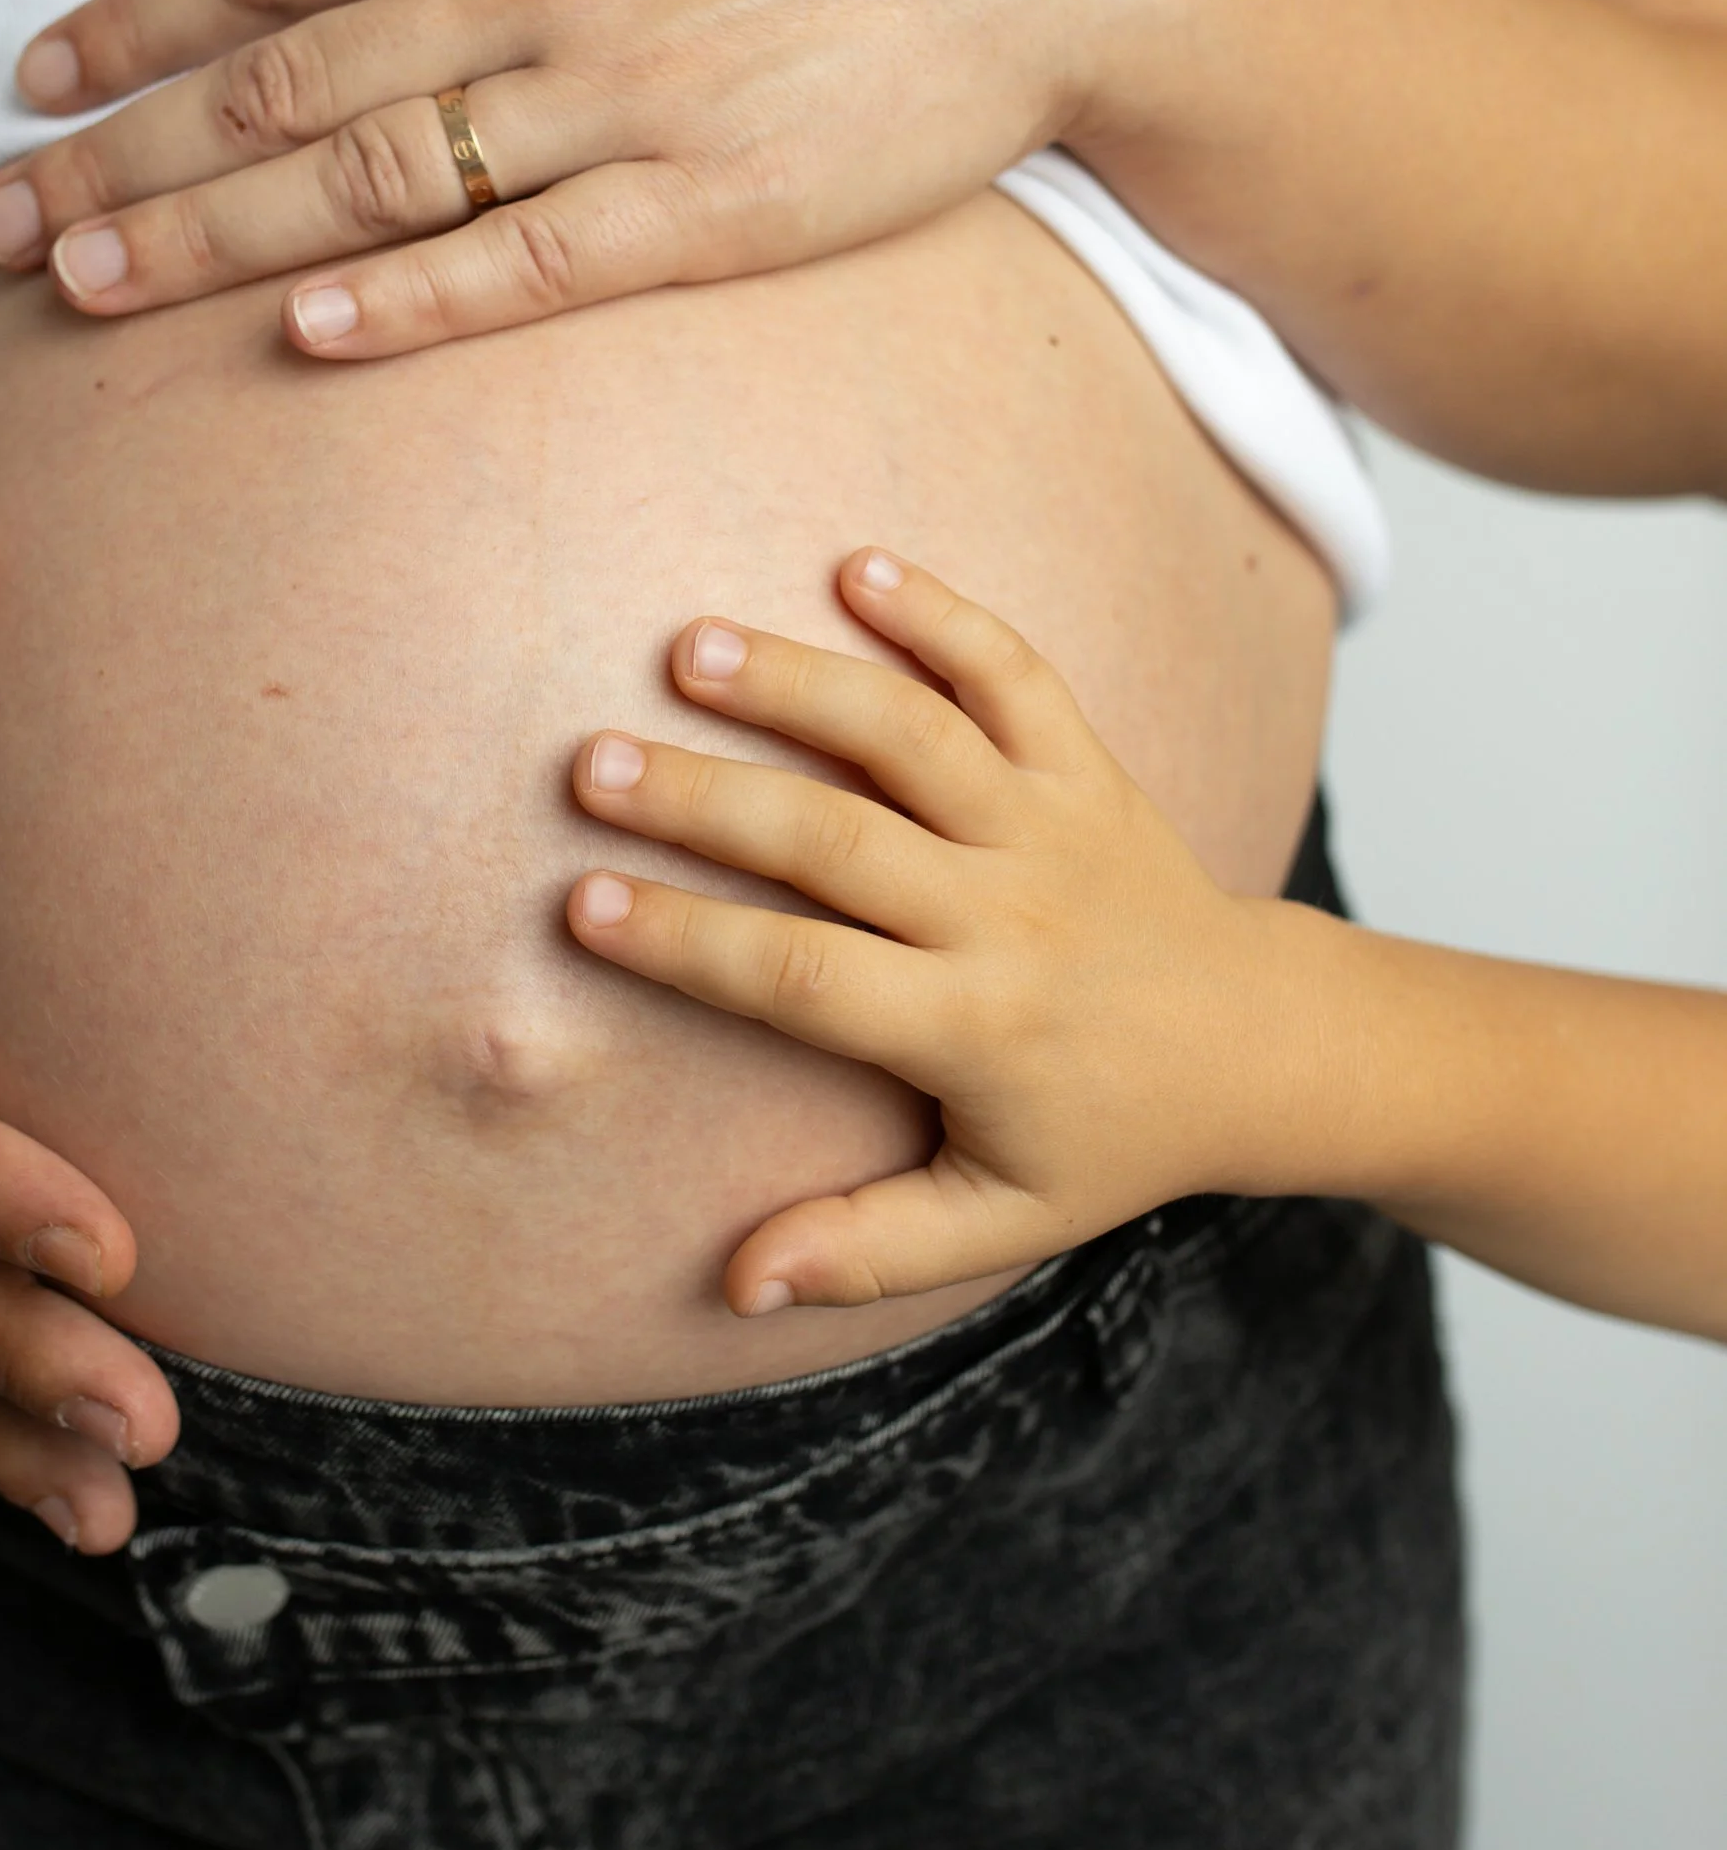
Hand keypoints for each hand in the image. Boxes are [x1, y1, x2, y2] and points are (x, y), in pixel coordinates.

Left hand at [0, 0, 1193, 356]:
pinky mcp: (711, 205)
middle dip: (128, 152)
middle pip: (293, 80)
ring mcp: (627, 96)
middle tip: (0, 223)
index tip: (37, 78)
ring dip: (213, 234)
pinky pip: (531, 261)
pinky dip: (412, 299)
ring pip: (378, 175)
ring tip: (81, 287)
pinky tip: (302, 333)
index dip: (145, 18)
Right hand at [561, 552, 1321, 1306]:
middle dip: (708, 798)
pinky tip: (855, 564)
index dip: (690, 940)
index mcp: (973, 1026)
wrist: (1266, 1045)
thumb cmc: (1112, 1137)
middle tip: (592, 763)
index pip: (806, 976)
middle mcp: (1008, 913)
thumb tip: (737, 1286)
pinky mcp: (1086, 764)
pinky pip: (1016, 672)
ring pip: (916, 737)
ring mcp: (1051, 825)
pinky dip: (944, 612)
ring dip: (806, 684)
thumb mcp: (1000, 1220)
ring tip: (692, 649)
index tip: (584, 905)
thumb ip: (867, 1253)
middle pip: (837, 839)